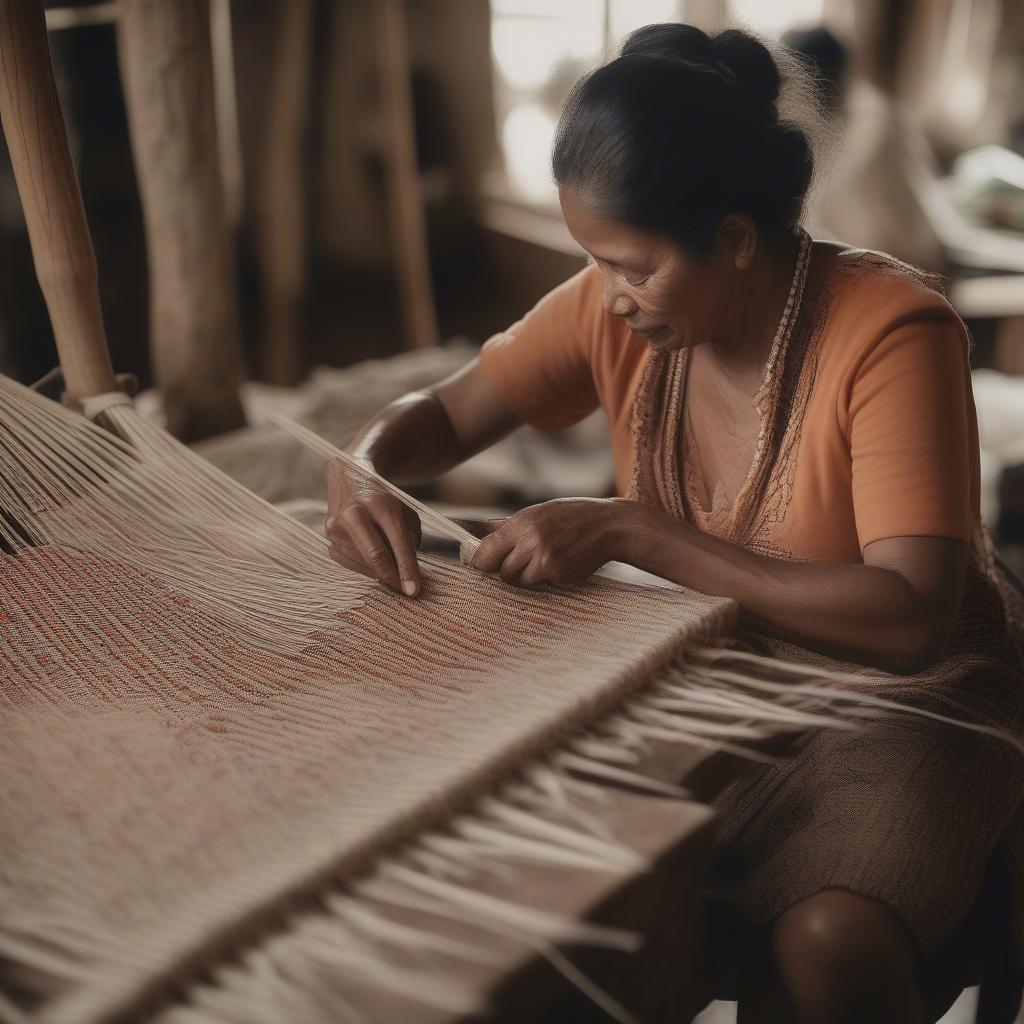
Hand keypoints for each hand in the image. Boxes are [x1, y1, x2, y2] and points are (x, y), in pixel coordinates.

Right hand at [324, 457, 422, 595]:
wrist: (348, 477)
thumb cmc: (383, 498)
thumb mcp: (405, 510)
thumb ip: (411, 537)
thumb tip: (406, 569)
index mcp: (380, 503)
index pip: (398, 542)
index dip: (407, 569)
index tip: (415, 591)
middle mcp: (355, 513)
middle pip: (376, 556)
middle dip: (392, 578)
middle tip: (406, 591)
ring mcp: (337, 526)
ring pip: (363, 563)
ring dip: (380, 571)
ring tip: (390, 566)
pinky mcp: (328, 536)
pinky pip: (350, 563)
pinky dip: (365, 567)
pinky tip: (372, 561)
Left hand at [464, 497, 640, 587]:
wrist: (608, 525)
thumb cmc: (569, 517)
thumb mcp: (536, 513)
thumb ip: (503, 526)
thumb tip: (469, 532)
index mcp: (521, 523)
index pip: (484, 551)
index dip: (478, 562)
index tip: (478, 566)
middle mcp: (530, 540)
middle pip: (499, 571)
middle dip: (504, 570)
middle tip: (519, 562)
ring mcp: (544, 558)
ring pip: (517, 581)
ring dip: (525, 576)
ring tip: (543, 560)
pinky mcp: (558, 574)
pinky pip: (538, 585)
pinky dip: (544, 580)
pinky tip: (558, 565)